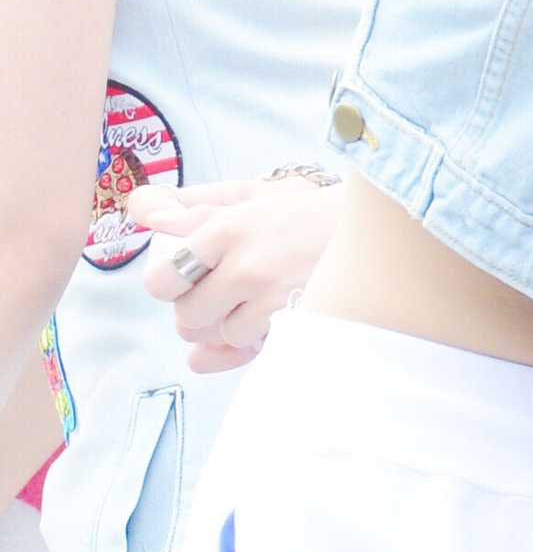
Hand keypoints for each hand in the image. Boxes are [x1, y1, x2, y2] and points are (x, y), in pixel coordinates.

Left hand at [129, 176, 341, 373]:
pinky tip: (269, 317)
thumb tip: (139, 208)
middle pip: (186, 318)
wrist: (374, 230)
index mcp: (228, 227)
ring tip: (256, 299)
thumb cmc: (301, 217)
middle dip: (198, 311)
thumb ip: (190, 210)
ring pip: (219, 338)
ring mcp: (273, 300)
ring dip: (231, 326)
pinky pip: (250, 350)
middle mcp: (247, 265)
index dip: (166, 283)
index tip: (179, 278)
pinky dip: (255, 339)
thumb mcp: (248, 201)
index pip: (162, 278)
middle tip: (222, 291)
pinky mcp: (297, 325)